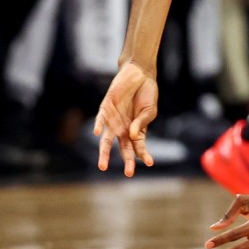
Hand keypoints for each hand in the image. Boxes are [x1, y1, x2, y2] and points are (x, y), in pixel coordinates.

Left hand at [94, 61, 158, 175]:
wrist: (139, 74)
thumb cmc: (147, 93)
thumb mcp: (150, 110)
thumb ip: (142, 123)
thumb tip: (133, 135)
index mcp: (136, 130)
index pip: (139, 147)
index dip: (144, 155)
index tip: (151, 163)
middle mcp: (123, 128)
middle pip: (123, 148)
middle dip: (127, 161)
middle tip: (129, 173)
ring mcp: (113, 120)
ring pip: (106, 141)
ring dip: (105, 153)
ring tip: (103, 166)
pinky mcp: (105, 109)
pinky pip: (100, 120)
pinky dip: (98, 126)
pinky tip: (97, 133)